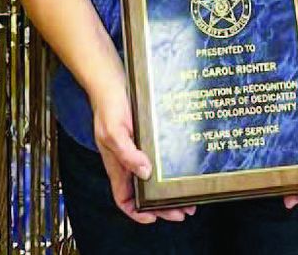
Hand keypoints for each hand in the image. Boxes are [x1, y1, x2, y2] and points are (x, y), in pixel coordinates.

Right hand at [90, 80, 196, 223]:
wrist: (112, 80)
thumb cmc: (108, 105)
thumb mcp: (113, 131)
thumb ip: (127, 153)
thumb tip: (144, 173)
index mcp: (117, 165)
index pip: (124, 199)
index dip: (137, 213)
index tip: (154, 218)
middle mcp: (128, 160)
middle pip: (144, 193)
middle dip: (163, 206)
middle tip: (184, 211)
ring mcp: (138, 149)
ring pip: (155, 179)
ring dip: (170, 190)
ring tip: (189, 196)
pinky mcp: (147, 138)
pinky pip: (160, 159)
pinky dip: (170, 168)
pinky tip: (183, 168)